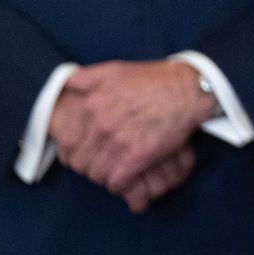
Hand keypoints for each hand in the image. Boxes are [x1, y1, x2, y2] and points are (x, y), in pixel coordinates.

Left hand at [50, 60, 212, 200]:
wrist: (187, 90)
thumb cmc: (152, 80)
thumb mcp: (114, 70)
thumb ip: (85, 77)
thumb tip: (66, 84)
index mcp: (91, 105)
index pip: (67, 143)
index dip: (72, 152)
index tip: (81, 154)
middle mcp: (101, 124)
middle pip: (81, 161)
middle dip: (89, 166)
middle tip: (100, 164)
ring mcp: (119, 141)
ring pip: (98, 174)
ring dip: (105, 176)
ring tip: (113, 172)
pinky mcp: (138, 156)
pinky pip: (117, 182)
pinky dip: (120, 184)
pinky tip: (126, 177)